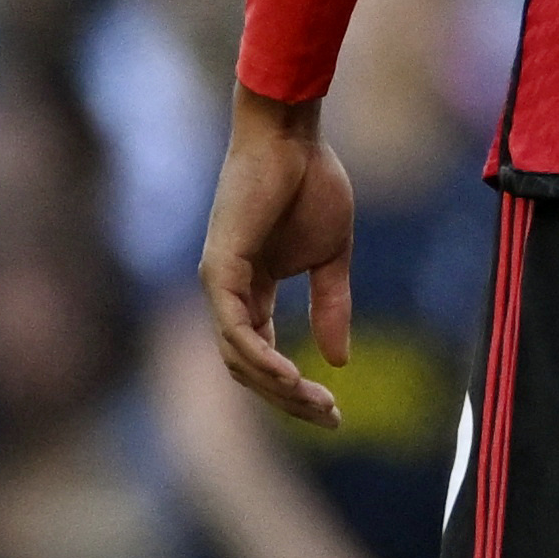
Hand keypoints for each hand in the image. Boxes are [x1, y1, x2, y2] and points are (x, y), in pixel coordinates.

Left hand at [198, 96, 358, 428]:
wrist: (291, 139)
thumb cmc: (311, 184)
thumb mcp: (332, 257)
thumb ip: (332, 305)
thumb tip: (339, 360)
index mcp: (254, 291)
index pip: (265, 355)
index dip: (297, 389)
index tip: (337, 412)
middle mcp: (229, 294)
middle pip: (249, 368)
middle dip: (290, 400)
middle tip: (332, 418)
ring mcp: (219, 283)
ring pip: (237, 357)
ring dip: (276, 387)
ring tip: (316, 402)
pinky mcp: (219, 269)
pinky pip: (235, 329)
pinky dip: (259, 357)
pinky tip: (290, 376)